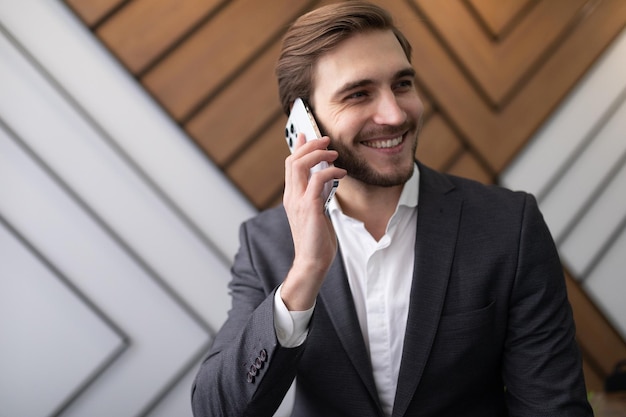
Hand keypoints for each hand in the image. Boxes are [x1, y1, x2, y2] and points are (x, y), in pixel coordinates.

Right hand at [281, 134, 345, 309]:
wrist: (312, 261)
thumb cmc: (316, 239)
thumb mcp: (315, 211)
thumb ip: (316, 194)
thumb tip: (322, 178)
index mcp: (290, 196)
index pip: (290, 164)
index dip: (298, 147)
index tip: (308, 135)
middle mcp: (290, 196)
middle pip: (293, 160)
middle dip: (310, 146)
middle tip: (326, 141)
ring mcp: (298, 201)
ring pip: (300, 165)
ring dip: (318, 155)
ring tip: (333, 154)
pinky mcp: (309, 208)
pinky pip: (317, 180)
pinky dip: (330, 172)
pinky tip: (341, 173)